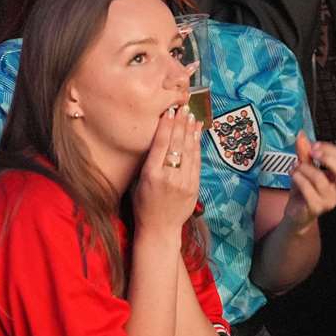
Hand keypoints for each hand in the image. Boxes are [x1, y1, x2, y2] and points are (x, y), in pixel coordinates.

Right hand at [133, 107, 202, 238]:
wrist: (160, 229)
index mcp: (151, 174)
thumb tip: (156, 140)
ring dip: (191, 131)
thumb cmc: (143, 206)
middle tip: (183, 107)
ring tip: (192, 116)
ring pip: (189, 151)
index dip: (166, 125)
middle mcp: (169, 176)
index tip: (169, 111)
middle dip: (180, 123)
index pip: (161, 144)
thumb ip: (147, 163)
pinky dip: (197, 146)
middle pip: (177, 144)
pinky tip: (197, 134)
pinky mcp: (194, 186)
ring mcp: (184, 182)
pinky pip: (196, 161)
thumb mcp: (138, 183)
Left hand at [282, 133, 335, 231]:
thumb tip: (302, 135)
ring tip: (295, 167)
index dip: (331, 150)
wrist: (296, 212)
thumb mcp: (305, 167)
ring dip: (304, 169)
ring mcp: (330, 200)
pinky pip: (308, 189)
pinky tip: (294, 176)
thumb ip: (305, 152)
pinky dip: (298, 179)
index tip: (315, 145)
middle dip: (327, 158)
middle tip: (312, 152)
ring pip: (320, 179)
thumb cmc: (305, 191)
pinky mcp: (317, 207)